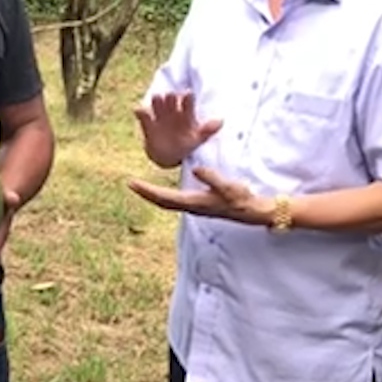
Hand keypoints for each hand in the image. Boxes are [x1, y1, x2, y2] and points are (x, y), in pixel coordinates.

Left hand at [127, 165, 268, 224]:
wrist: (251, 211)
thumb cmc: (240, 198)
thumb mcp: (228, 186)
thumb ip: (212, 178)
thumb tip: (196, 169)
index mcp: (195, 202)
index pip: (165, 197)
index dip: (148, 191)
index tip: (133, 183)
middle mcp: (191, 206)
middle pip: (162, 201)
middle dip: (146, 193)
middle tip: (130, 184)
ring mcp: (194, 207)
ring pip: (167, 202)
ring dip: (153, 195)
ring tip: (140, 186)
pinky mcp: (198, 204)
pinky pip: (175, 201)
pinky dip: (163, 195)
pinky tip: (161, 190)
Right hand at [134, 92, 221, 166]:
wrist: (169, 157)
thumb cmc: (186, 145)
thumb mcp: (198, 140)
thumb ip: (207, 130)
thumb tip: (221, 121)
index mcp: (186, 113)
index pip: (187, 100)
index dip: (187, 97)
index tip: (187, 95)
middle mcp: (172, 111)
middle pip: (170, 97)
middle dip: (170, 97)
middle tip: (171, 98)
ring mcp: (159, 116)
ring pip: (156, 102)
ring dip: (156, 101)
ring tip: (157, 101)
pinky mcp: (148, 124)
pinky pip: (143, 114)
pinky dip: (140, 111)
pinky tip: (140, 110)